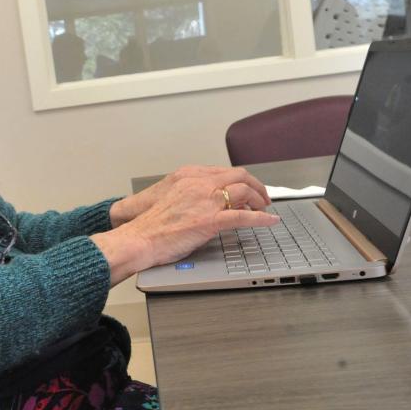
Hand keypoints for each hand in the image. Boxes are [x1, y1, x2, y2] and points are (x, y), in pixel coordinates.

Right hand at [94, 168, 278, 285]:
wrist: (140, 238)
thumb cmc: (151, 224)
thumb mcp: (172, 197)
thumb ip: (192, 194)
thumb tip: (210, 201)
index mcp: (189, 175)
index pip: (223, 171)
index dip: (240, 179)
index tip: (246, 187)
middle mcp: (199, 182)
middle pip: (239, 175)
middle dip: (256, 185)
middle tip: (262, 197)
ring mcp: (206, 200)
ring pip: (244, 190)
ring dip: (260, 199)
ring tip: (265, 208)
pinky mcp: (210, 220)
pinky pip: (244, 216)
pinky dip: (261, 218)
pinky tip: (270, 220)